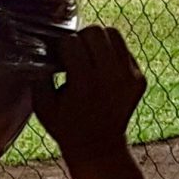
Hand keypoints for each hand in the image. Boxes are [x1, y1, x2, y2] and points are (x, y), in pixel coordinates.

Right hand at [32, 25, 145, 161]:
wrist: (99, 146)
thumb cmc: (65, 125)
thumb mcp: (42, 105)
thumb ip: (39, 75)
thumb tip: (41, 49)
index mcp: (85, 84)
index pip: (71, 42)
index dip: (59, 47)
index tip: (57, 58)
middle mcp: (111, 77)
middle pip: (94, 32)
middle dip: (79, 38)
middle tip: (73, 54)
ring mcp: (129, 77)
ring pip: (112, 33)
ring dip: (97, 40)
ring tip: (88, 55)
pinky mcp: (139, 78)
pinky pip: (123, 48)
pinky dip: (110, 52)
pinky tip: (101, 67)